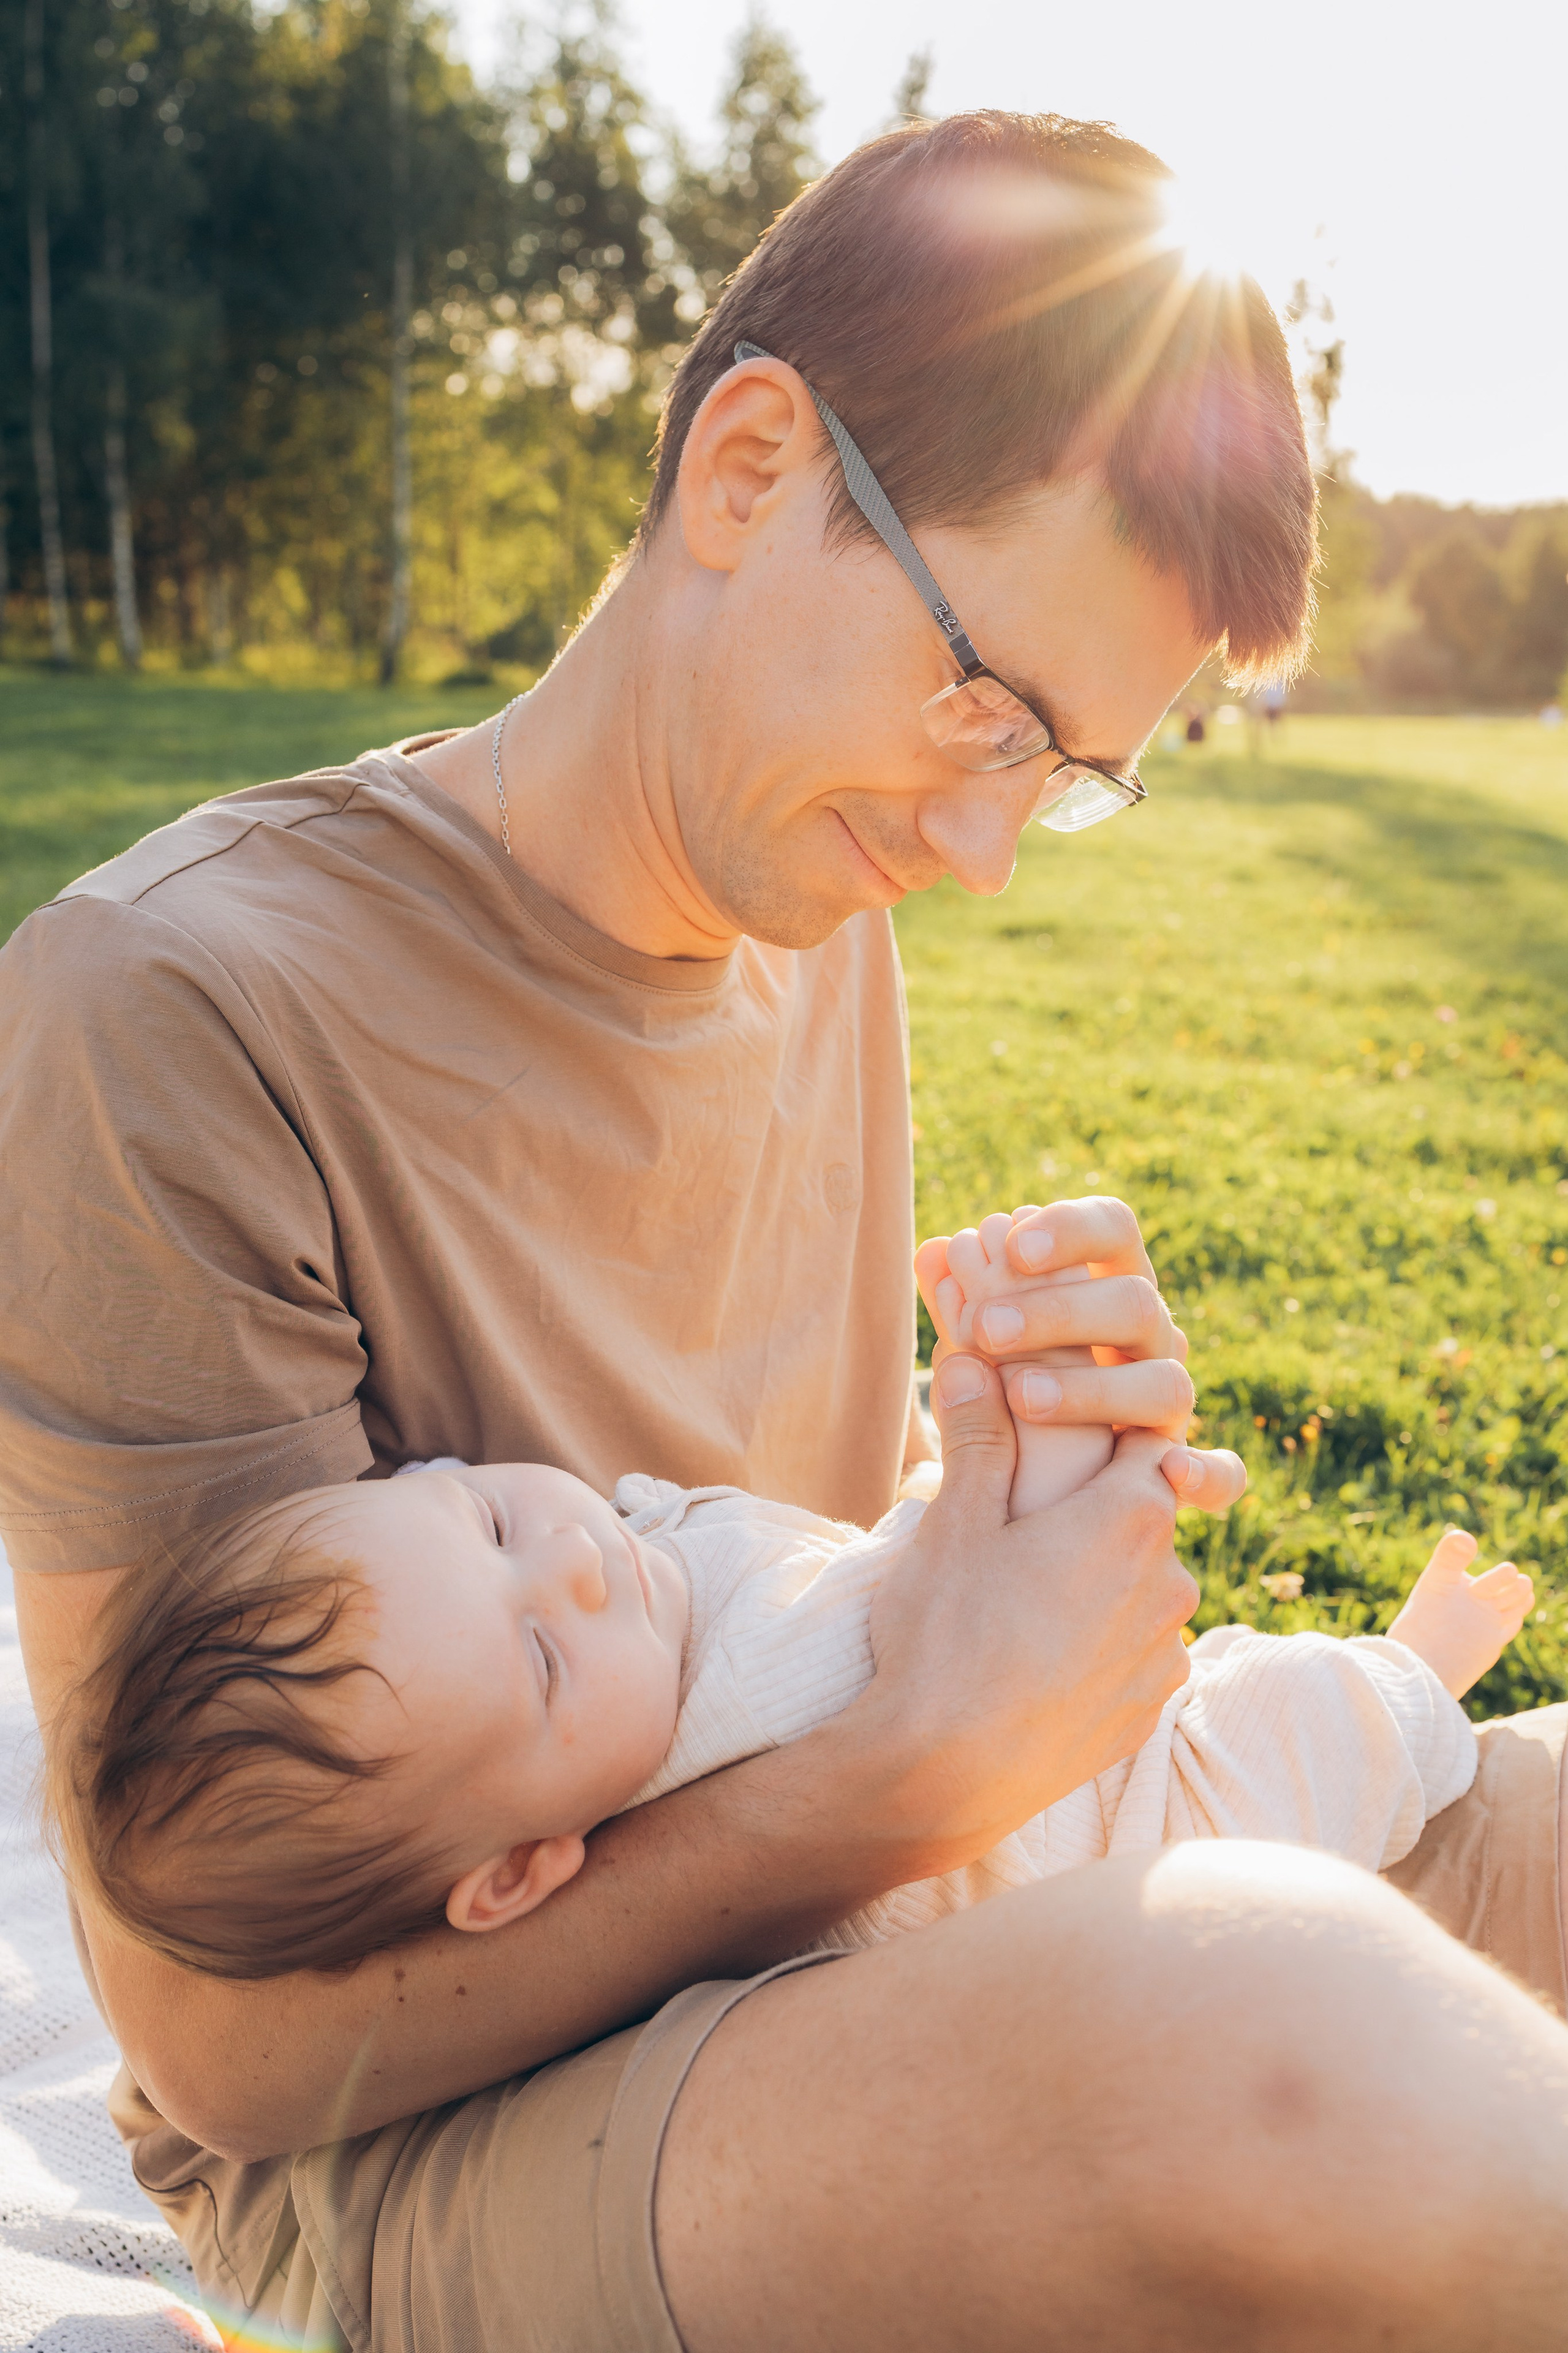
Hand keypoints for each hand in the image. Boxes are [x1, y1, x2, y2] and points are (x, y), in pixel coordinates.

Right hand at [853, 1351, 1200, 1869]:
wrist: (944, 1774)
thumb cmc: (946, 1634)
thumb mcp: (954, 1522)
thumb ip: (978, 1435)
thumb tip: (974, 1357)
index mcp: (1133, 1518)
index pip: (1147, 1444)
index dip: (1105, 1435)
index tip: (1064, 1442)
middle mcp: (1172, 1582)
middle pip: (1144, 1520)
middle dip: (1095, 1516)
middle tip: (1025, 1530)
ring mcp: (1165, 1654)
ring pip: (1139, 1592)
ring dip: (1099, 1586)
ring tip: (1023, 1604)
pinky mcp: (1149, 1712)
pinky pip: (1132, 1656)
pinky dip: (1098, 1648)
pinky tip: (1037, 1659)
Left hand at [915, 1197, 1244, 1513]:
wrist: (1048, 1464)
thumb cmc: (1014, 1374)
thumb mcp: (986, 1339)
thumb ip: (962, 1300)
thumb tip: (930, 1251)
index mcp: (1109, 1281)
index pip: (1115, 1228)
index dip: (1071, 1229)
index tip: (1010, 1245)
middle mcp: (1150, 1333)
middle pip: (1135, 1303)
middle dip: (1060, 1312)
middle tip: (984, 1328)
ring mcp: (1169, 1396)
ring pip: (1168, 1382)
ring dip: (1097, 1389)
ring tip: (1019, 1395)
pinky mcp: (1182, 1463)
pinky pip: (1223, 1472)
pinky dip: (1208, 1473)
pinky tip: (1173, 1475)